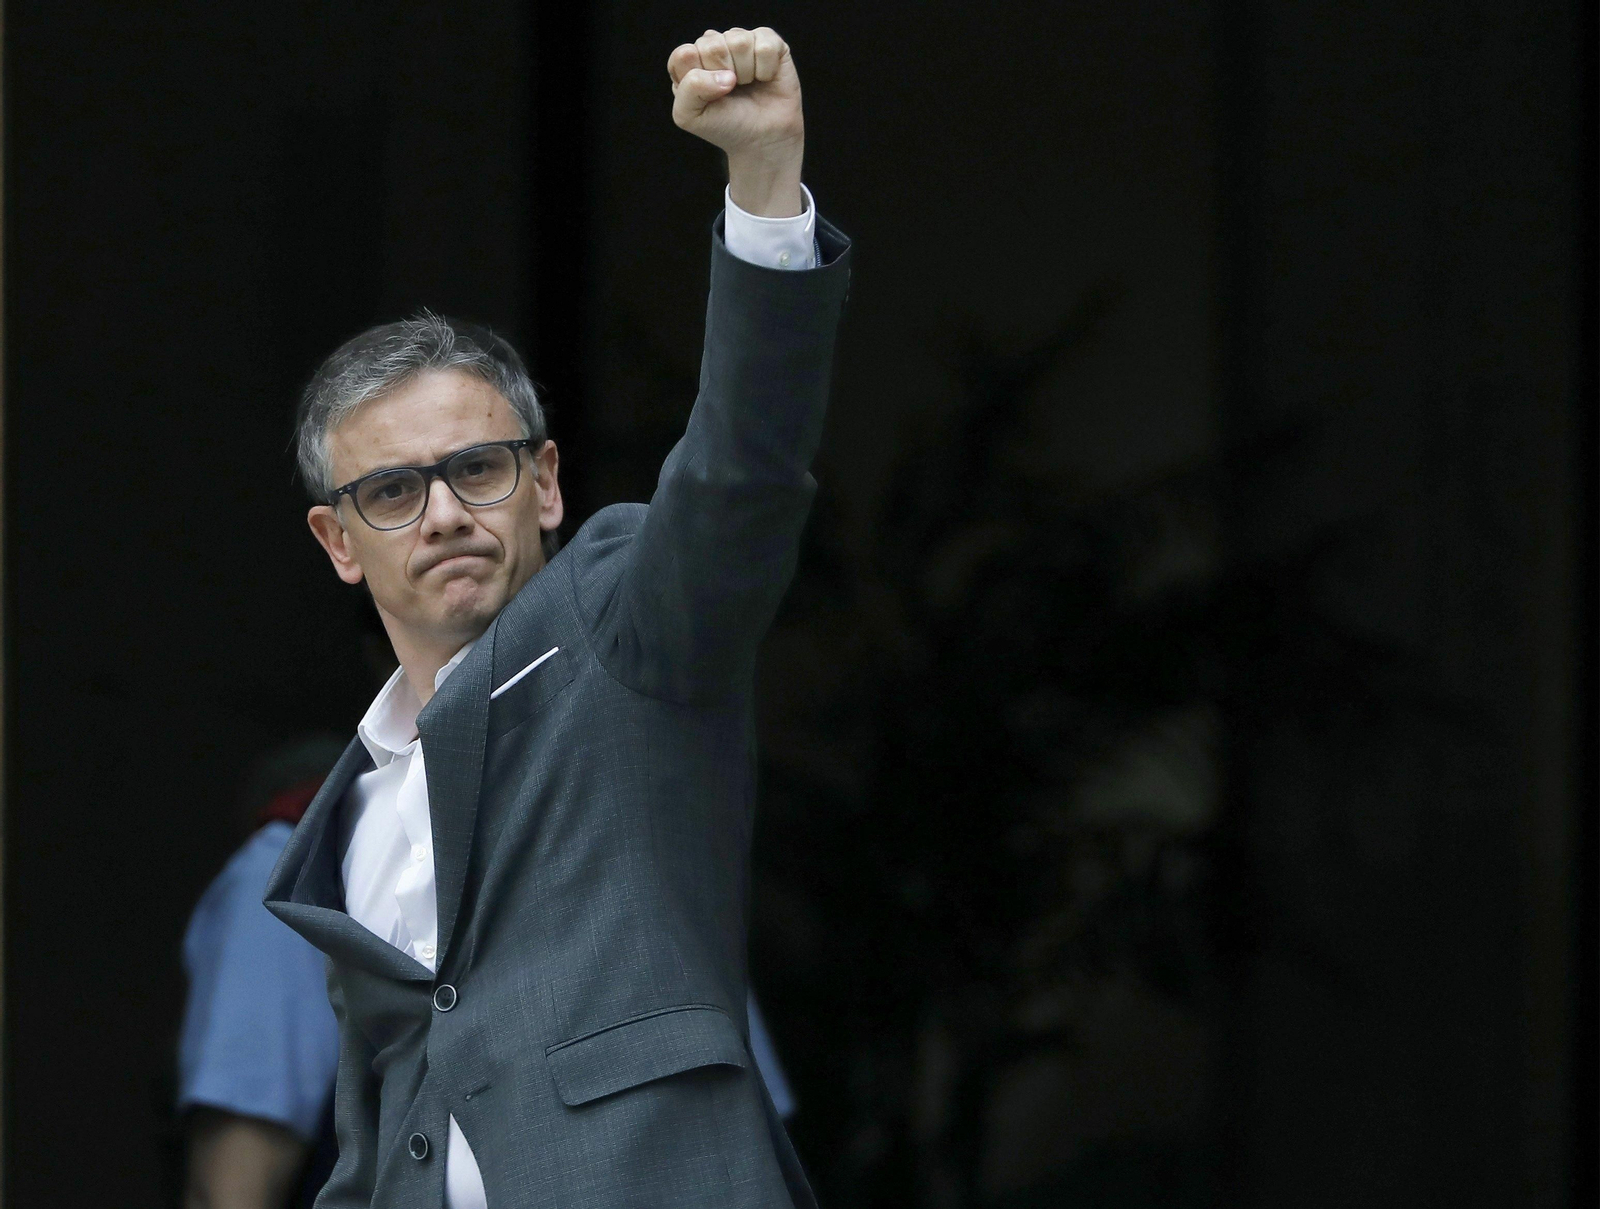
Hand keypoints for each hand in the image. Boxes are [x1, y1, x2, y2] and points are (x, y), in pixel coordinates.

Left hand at [668, 26, 804, 216]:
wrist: (762, 144)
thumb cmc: (726, 129)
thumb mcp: (689, 116)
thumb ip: (689, 88)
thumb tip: (725, 76)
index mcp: (691, 62)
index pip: (685, 53)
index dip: (698, 79)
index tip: (711, 100)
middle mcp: (716, 48)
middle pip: (711, 43)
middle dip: (723, 76)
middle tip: (732, 95)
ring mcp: (744, 44)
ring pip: (738, 40)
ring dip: (746, 73)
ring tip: (749, 88)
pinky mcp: (771, 46)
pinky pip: (765, 42)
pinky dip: (766, 67)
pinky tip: (765, 80)